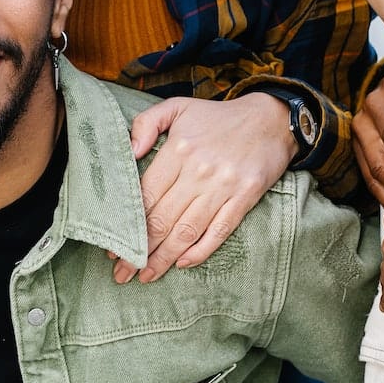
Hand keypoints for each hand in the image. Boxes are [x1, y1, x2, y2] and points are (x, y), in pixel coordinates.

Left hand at [114, 92, 295, 284]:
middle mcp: (199, 170)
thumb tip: (128, 151)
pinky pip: (220, 230)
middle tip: (121, 272)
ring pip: (187, 230)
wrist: (271, 119)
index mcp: (179, 150)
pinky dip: (200, 250)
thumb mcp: (178, 106)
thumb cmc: (218, 117)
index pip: (146, 195)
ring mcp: (223, 186)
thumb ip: (147, 123)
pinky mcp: (245, 198)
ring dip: (164, 257)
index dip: (127, 223)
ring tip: (146, 276)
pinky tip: (182, 263)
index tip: (112, 245)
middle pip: (162, 218)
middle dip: (139, 250)